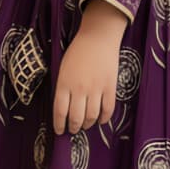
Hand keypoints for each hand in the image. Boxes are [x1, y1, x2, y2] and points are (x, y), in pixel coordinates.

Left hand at [53, 0, 128, 134]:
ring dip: (88, 124)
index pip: (60, 111)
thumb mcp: (63, 69)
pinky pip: (108, 109)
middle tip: (73, 129)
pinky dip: (104, 118)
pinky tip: (100, 120)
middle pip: (76, 117)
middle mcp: (79, 88)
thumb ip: (62, 88)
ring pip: (92, 116)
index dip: (59, 125)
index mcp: (64, 83)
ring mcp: (96, 88)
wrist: (98, 37)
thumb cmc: (77, 51)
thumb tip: (64, 108)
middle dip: (74, 127)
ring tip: (85, 125)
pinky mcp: (110, 87)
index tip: (59, 131)